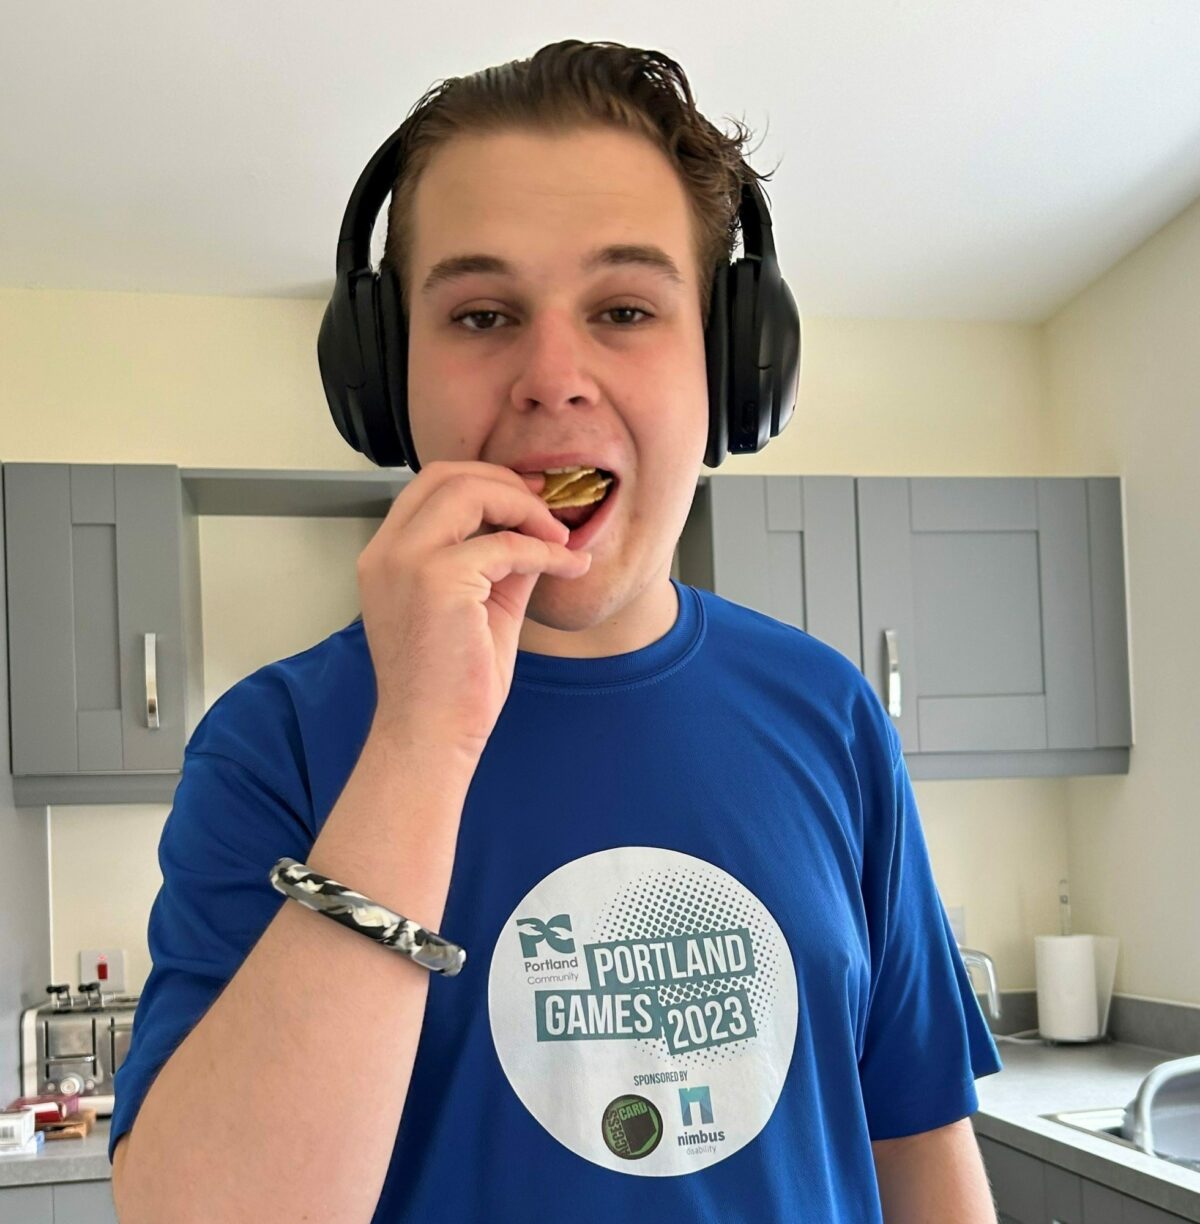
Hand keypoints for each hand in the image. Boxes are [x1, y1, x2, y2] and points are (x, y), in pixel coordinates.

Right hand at [356, 460, 591, 761]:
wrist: (431, 738)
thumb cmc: (449, 687)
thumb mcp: (480, 607)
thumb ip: (500, 563)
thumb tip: (538, 530)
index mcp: (387, 557)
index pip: (430, 487)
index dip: (484, 480)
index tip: (530, 496)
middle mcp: (387, 552)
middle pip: (446, 475)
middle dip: (506, 482)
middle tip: (549, 508)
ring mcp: (406, 563)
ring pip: (470, 492)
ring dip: (525, 508)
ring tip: (557, 538)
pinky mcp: (437, 581)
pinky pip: (505, 544)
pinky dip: (543, 551)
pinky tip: (565, 566)